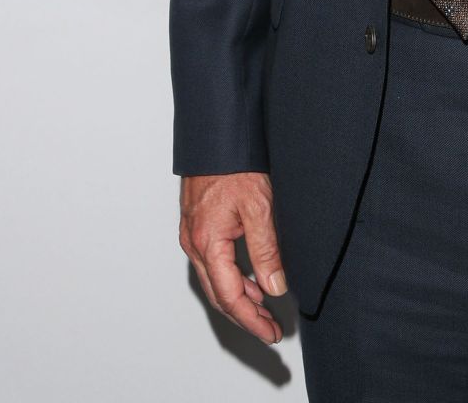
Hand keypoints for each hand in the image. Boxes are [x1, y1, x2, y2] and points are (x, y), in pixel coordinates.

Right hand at [178, 172, 286, 344]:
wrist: (216, 134)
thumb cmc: (235, 163)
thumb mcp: (259, 207)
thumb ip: (266, 250)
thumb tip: (274, 287)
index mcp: (207, 242)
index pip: (229, 296)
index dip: (251, 320)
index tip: (270, 333)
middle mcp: (194, 242)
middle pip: (218, 294)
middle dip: (245, 316)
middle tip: (270, 329)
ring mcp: (192, 234)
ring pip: (213, 280)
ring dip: (238, 298)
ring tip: (264, 309)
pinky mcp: (197, 225)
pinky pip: (211, 263)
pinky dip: (230, 278)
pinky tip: (249, 279)